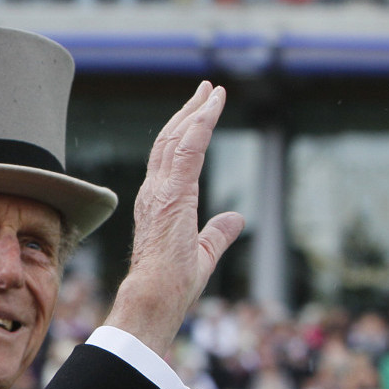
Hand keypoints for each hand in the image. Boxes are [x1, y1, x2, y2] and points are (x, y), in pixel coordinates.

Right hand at [104, 81, 245, 356]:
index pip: (170, 160)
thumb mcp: (203, 254)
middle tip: (206, 91)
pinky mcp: (173, 193)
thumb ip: (218, 233)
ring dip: (196, 111)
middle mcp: (153, 192)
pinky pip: (187, 147)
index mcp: (159, 204)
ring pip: (176, 138)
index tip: (201, 113)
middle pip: (169, 141)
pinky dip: (201, 122)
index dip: (185, 133)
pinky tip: (213, 104)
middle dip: (188, 113)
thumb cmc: (172, 285)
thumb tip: (235, 218)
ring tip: (212, 91)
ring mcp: (160, 191)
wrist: (155, 297)